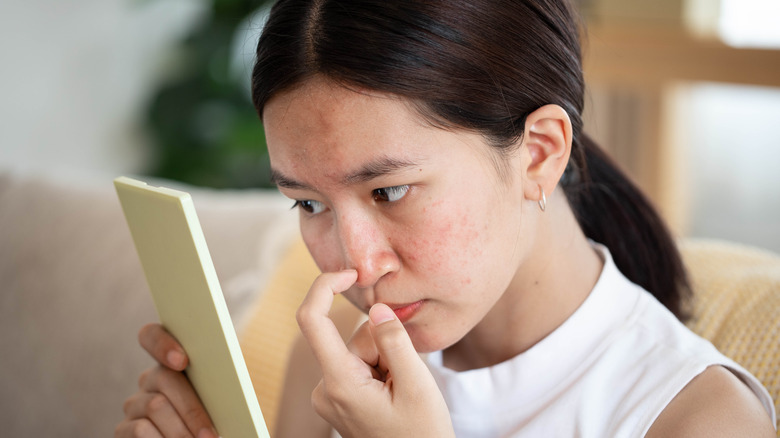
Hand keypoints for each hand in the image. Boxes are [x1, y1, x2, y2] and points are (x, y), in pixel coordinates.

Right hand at [115, 323, 217, 437]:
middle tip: (211, 434)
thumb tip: (225, 377)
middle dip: (192, 409)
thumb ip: (215, 383)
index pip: (152, 336)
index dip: (163, 343)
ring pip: (155, 406)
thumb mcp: (216, 400)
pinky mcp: (123, 430)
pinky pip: (139, 430)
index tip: (182, 360)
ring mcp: (135, 404)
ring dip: (182, 430)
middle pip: (164, 378)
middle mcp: (150, 380)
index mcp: (173, 363)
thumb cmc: (213, 421)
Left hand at [297, 271, 454, 437]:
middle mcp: (326, 389)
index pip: (312, 320)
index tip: (351, 274)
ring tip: (402, 392)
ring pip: (359, 353)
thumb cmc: (421, 435)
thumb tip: (375, 308)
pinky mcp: (339, 399)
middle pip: (352, 339)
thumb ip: (394, 342)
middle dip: (383, 346)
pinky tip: (394, 394)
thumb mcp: (416, 385)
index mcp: (339, 384)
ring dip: (385, 361)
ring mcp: (331, 396)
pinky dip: (380, 371)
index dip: (325, 287)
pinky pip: (359, 367)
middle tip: (407, 377)